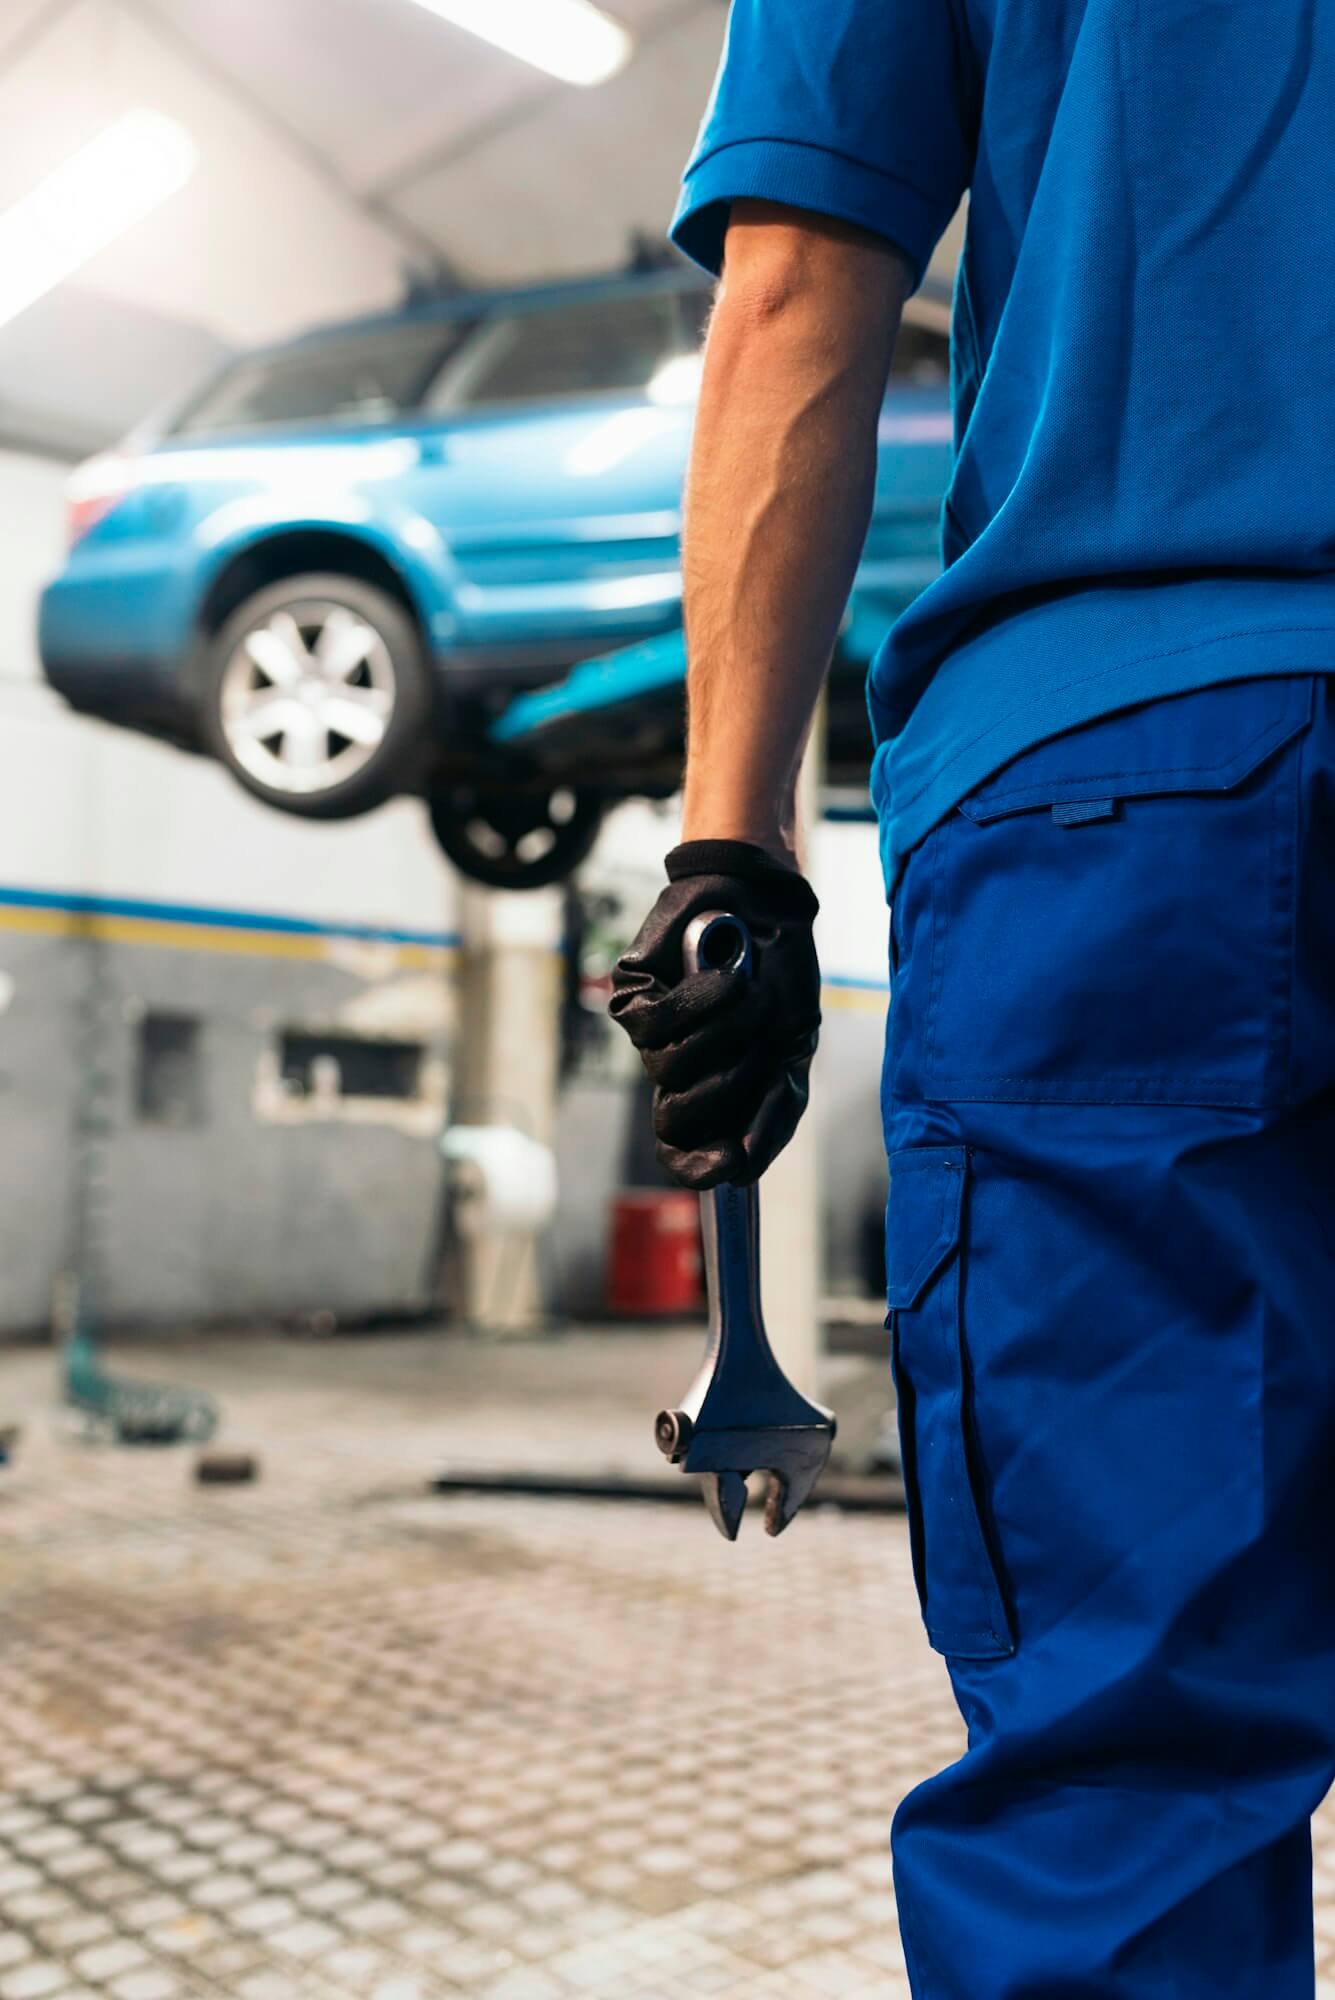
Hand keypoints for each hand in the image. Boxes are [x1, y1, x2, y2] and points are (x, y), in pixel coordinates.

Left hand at [610, 840, 819, 1188]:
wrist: (764, 899)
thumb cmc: (777, 970)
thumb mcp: (793, 1045)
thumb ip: (775, 1108)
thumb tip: (743, 1167)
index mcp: (710, 1087)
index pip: (682, 1151)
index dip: (699, 1166)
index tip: (730, 1161)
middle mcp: (674, 1064)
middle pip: (675, 1117)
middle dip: (728, 1085)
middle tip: (757, 1046)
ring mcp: (649, 1031)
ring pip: (668, 1068)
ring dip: (723, 1033)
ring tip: (745, 996)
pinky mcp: (629, 992)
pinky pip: (654, 1026)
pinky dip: (699, 1001)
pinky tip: (724, 978)